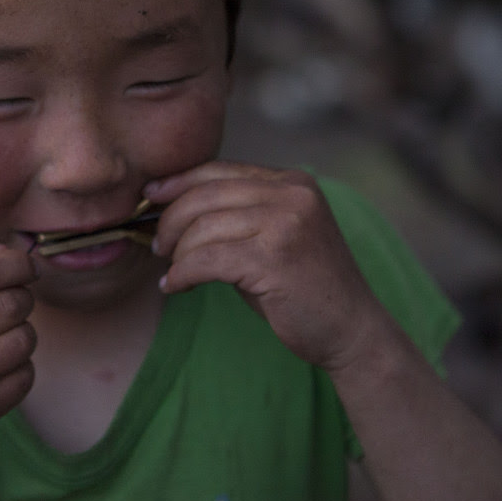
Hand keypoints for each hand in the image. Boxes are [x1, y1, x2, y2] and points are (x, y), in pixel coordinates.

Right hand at [0, 245, 37, 473]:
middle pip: (12, 302)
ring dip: (22, 333)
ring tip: (2, 337)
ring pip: (24, 338)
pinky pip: (25, 377)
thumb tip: (10, 254)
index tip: (27, 266)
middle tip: (11, 304)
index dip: (18, 263)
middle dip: (21, 298)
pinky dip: (19, 367)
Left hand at [147, 162, 383, 371]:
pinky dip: (183, 274)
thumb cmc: (303, 288)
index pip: (220, 170)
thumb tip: (171, 206)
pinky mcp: (274, 258)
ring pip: (203, 228)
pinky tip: (176, 286)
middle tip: (157, 247)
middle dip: (171, 220)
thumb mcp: (273, 237)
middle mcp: (292, 195)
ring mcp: (286, 223)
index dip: (178, 182)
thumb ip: (236, 215)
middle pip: (206, 195)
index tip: (150, 196)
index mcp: (293, 182)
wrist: (351, 330)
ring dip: (177, 253)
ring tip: (171, 271)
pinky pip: (206, 260)